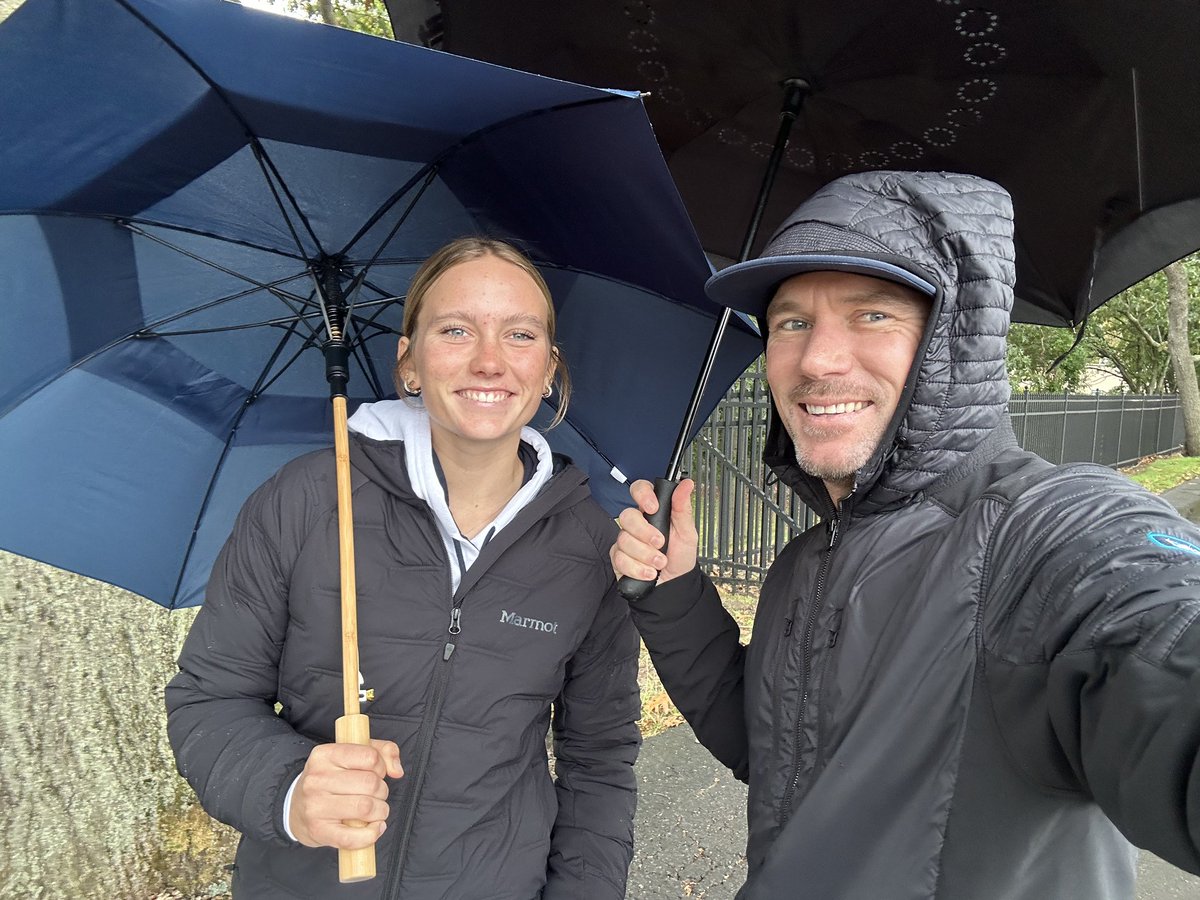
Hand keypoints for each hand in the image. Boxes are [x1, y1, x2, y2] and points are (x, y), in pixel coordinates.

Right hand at [288, 739, 402, 849]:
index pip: (370, 756)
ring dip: (380, 811)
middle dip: (382, 791)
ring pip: (366, 807)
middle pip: (371, 783)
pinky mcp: (318, 831)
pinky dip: (372, 834)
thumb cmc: (332, 779)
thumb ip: (382, 752)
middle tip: (376, 795)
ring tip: (375, 811)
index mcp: (325, 755)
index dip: (381, 767)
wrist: (297, 808)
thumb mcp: (352, 756)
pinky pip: (354, 837)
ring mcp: (315, 806)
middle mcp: (317, 779)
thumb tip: (397, 770)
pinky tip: (374, 828)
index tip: (376, 773)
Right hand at [611, 478, 696, 585]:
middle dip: (644, 532)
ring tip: (660, 563)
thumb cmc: (680, 557)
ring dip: (645, 555)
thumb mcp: (687, 533)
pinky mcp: (618, 558)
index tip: (652, 507)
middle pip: (627, 516)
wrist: (674, 585)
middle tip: (660, 543)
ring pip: (624, 540)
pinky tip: (648, 573)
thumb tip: (686, 484)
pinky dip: (637, 568)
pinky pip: (620, 558)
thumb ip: (683, 508)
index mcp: (652, 512)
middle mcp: (636, 524)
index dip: (642, 494)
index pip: (639, 490)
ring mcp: (625, 541)